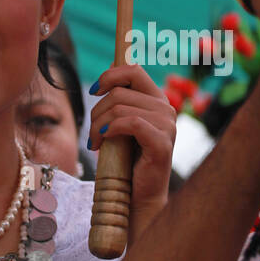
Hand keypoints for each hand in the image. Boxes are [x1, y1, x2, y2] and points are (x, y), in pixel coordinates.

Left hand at [87, 63, 175, 213]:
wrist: (137, 196)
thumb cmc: (126, 161)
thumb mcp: (119, 124)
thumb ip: (119, 97)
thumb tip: (110, 64)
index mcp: (157, 101)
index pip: (134, 70)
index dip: (110, 75)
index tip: (94, 90)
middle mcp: (166, 109)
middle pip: (120, 92)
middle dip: (97, 111)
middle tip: (92, 132)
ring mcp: (167, 126)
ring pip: (121, 108)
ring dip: (99, 124)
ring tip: (95, 142)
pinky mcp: (162, 143)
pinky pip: (130, 123)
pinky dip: (110, 130)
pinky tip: (101, 142)